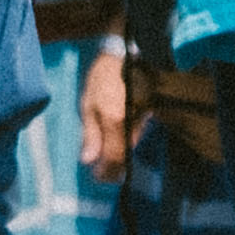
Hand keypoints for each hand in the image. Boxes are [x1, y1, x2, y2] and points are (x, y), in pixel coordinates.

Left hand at [81, 37, 133, 187]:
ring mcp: (141, 121)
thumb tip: (88, 160)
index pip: (113, 157)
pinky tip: (114, 145)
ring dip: (118, 158)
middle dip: (113, 169)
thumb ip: (90, 133)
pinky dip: (124, 146)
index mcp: (114, 120)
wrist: (126, 57)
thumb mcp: (88, 103)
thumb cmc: (103, 78)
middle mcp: (131, 124)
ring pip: (130, 149)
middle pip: (124, 157)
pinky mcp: (146, 117)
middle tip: (100, 175)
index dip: (105, 171)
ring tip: (105, 163)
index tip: (97, 178)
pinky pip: (135, 138)